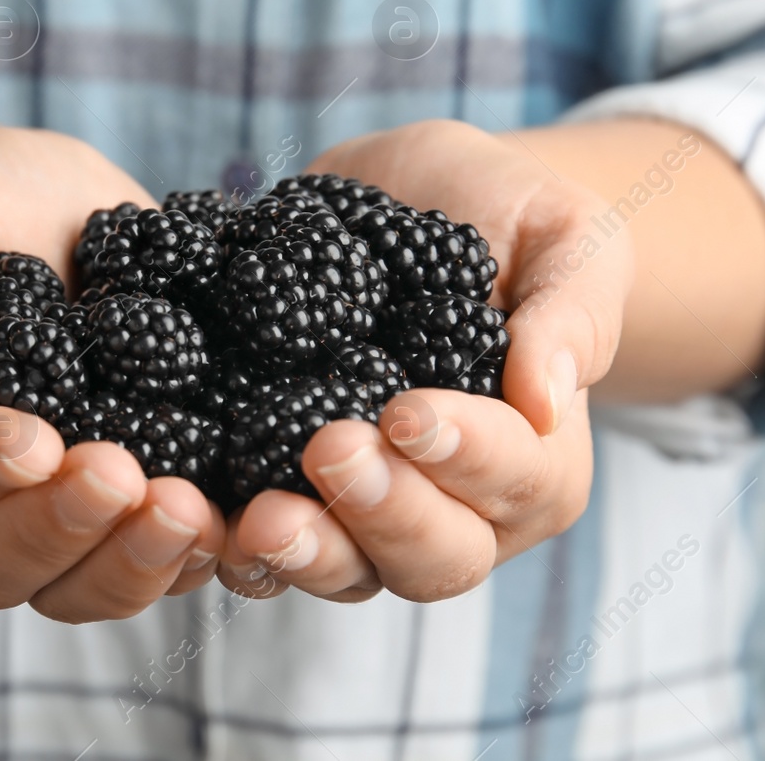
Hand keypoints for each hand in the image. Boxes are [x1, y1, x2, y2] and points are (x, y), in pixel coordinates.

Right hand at [0, 127, 225, 620]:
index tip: (32, 442)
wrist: (38, 214)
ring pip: (72, 588)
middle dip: (60, 527)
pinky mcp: (114, 524)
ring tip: (189, 512)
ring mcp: (33, 532)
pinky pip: (145, 568)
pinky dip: (187, 556)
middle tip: (124, 478)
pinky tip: (230, 520)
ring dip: (132, 561)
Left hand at [217, 119, 631, 602]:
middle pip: (435, 557)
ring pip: (349, 570)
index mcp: (539, 459)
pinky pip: (264, 542)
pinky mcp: (291, 488)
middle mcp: (460, 507)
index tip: (409, 412)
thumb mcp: (565, 236)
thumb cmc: (510, 214)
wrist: (413, 195)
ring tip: (257, 519)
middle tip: (329, 451)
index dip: (467, 457)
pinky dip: (230, 536)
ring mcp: (371, 511)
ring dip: (304, 552)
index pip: (517, 481)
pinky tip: (194, 508)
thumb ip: (571, 312)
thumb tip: (548, 398)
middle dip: (381, 513)